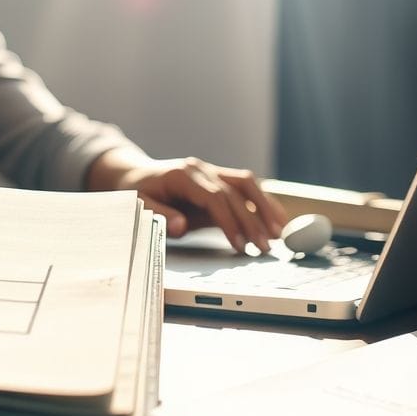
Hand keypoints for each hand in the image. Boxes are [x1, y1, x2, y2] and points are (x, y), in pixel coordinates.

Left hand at [88, 152, 286, 254]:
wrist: (136, 175)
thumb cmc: (138, 193)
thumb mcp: (140, 205)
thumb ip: (160, 215)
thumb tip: (180, 226)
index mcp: (182, 175)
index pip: (214, 197)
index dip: (229, 221)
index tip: (240, 244)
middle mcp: (200, 169)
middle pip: (234, 192)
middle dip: (252, 221)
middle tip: (265, 246)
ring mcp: (212, 171)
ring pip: (246, 184)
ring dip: (265, 206)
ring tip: (280, 231)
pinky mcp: (219, 178)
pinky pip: (245, 187)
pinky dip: (262, 202)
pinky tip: (275, 218)